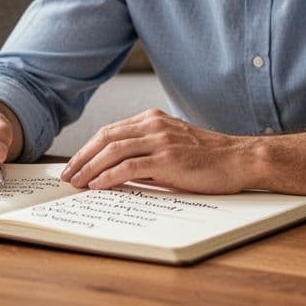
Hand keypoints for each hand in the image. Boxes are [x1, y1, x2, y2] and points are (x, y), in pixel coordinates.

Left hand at [60, 108, 255, 192]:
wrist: (239, 160)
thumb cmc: (209, 160)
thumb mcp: (173, 148)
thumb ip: (146, 154)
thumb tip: (116, 172)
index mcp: (153, 120)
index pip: (111, 131)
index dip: (88, 148)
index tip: (75, 164)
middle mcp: (154, 125)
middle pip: (106, 137)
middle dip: (82, 157)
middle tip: (67, 175)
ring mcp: (161, 141)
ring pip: (112, 150)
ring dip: (89, 167)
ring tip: (76, 182)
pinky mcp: (167, 159)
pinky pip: (129, 166)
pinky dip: (108, 175)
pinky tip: (97, 185)